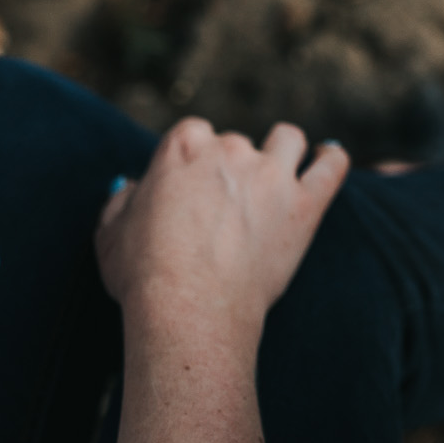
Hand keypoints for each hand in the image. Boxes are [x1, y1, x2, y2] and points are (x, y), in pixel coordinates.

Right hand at [96, 118, 347, 346]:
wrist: (190, 309)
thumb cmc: (145, 277)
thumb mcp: (110, 234)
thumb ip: (122, 201)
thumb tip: (133, 185)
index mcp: (183, 148)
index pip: (193, 133)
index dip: (191, 160)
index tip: (189, 188)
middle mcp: (231, 150)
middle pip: (237, 143)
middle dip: (231, 168)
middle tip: (225, 208)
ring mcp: (273, 174)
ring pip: (288, 139)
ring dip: (282, 152)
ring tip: (276, 176)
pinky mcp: (306, 204)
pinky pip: (332, 166)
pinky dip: (332, 159)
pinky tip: (328, 158)